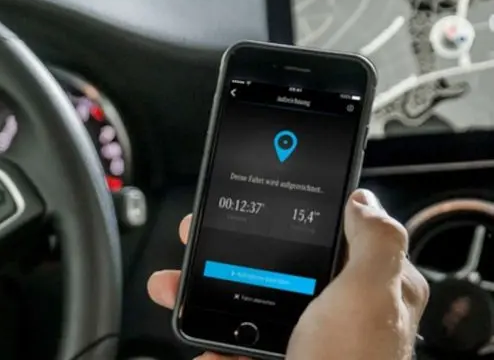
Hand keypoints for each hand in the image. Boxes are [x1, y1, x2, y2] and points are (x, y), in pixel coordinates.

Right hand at [147, 189, 428, 359]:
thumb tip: (363, 201)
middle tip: (195, 241)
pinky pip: (237, 348)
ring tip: (172, 288)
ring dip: (204, 295)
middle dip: (228, 252)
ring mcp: (308, 343)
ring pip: (249, 306)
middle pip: (278, 266)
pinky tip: (203, 345)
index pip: (335, 235)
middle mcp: (342, 314)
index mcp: (372, 287)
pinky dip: (213, 346)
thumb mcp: (370, 295)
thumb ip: (374, 242)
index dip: (293, 213)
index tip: (253, 201)